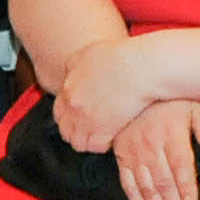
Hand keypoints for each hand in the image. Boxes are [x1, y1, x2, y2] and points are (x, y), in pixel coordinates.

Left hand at [47, 33, 161, 153]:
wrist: (141, 68)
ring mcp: (87, 120)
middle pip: (65, 129)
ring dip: (87, 140)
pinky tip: (110, 138)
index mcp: (68, 87)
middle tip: (89, 129)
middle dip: (76, 131)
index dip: (69, 116)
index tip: (79, 117)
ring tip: (99, 137)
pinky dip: (101, 145)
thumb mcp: (88, 52)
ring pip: (78, 142)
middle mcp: (74, 105)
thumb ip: (74, 65)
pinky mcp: (103, 131)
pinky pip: (94, 147)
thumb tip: (71, 74)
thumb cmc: (121, 57)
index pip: (58, 112)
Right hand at [105, 98, 199, 199]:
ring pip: (148, 188)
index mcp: (170, 134)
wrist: (133, 92)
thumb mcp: (193, 106)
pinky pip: (129, 185)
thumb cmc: (169, 103)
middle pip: (165, 183)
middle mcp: (151, 147)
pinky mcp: (123, 159)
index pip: (180, 165)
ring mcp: (134, 154)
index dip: (186, 186)